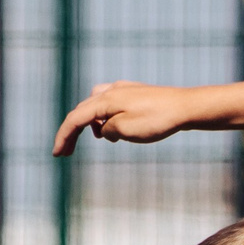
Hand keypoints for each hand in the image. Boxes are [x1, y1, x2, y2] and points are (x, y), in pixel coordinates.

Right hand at [51, 81, 202, 155]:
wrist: (187, 107)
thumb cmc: (159, 120)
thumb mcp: (126, 130)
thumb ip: (106, 129)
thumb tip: (103, 129)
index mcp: (106, 99)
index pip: (75, 118)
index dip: (63, 136)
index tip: (56, 154)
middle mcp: (111, 90)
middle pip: (82, 110)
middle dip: (72, 131)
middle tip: (66, 153)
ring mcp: (123, 89)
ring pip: (95, 105)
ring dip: (90, 123)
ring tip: (101, 138)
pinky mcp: (134, 93)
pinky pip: (110, 103)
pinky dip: (105, 116)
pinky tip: (116, 127)